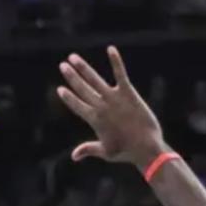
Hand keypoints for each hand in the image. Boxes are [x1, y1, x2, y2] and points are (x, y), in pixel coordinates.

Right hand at [57, 46, 167, 169]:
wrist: (146, 147)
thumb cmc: (126, 152)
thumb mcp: (105, 152)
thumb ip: (88, 149)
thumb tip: (73, 156)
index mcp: (94, 120)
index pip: (77, 105)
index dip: (68, 97)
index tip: (60, 89)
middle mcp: (101, 106)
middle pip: (82, 88)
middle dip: (71, 76)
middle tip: (63, 65)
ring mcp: (114, 98)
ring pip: (94, 79)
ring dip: (83, 67)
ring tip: (73, 57)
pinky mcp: (128, 93)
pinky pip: (120, 74)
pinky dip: (115, 61)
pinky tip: (111, 49)